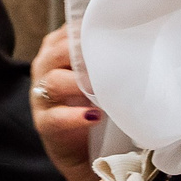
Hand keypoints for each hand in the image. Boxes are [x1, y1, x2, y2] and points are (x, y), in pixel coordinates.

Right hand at [30, 27, 100, 180]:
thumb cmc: (94, 101)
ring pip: (53, 81)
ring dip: (78, 84)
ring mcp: (41, 96)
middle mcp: (45, 68)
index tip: (114, 35)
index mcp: (57, 49)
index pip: (69, 31)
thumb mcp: (97, 73)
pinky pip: (55, 117)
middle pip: (58, 52)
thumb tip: (140, 37)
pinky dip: (75, 116)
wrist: (84, 148)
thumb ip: (106, 54)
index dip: (89, 32)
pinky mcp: (44, 122)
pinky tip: (93, 116)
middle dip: (83, 56)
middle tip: (108, 63)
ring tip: (100, 90)